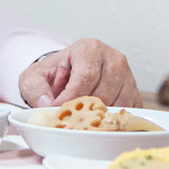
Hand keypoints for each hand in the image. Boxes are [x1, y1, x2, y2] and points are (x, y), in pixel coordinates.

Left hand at [18, 38, 139, 107]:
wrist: (67, 76)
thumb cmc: (54, 75)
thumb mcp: (34, 77)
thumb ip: (35, 88)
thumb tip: (47, 104)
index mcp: (89, 48)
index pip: (86, 76)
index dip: (72, 98)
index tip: (60, 110)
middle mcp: (113, 59)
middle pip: (102, 93)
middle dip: (83, 108)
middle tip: (69, 115)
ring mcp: (127, 76)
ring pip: (116, 105)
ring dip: (97, 115)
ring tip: (82, 114)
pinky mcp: (134, 93)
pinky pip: (127, 112)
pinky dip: (112, 119)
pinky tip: (97, 117)